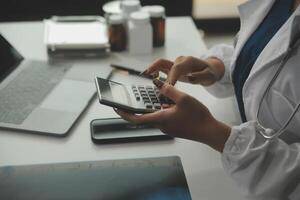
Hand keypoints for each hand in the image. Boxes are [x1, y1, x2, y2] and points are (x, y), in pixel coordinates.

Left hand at [115, 79, 230, 151]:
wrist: (209, 131)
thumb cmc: (197, 117)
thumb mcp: (183, 98)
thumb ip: (168, 90)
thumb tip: (157, 84)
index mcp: (160, 119)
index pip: (136, 118)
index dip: (124, 113)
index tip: (116, 108)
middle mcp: (161, 125)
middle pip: (146, 115)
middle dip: (143, 105)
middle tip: (141, 95)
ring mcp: (168, 127)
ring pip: (157, 114)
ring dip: (156, 105)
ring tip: (162, 95)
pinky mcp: (174, 127)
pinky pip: (165, 116)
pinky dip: (165, 108)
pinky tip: (173, 102)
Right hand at [143, 56, 224, 85]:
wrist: (209, 69)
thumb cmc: (209, 73)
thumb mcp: (209, 76)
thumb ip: (200, 76)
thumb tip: (190, 77)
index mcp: (188, 62)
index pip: (176, 68)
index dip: (171, 77)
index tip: (167, 87)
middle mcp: (179, 61)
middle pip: (163, 62)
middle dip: (154, 68)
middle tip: (147, 75)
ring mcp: (175, 64)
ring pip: (160, 64)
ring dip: (151, 69)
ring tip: (145, 76)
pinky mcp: (172, 68)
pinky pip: (161, 68)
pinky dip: (155, 71)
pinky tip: (152, 78)